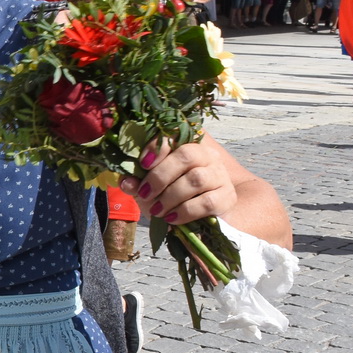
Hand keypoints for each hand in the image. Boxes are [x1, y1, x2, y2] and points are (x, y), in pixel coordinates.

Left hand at [119, 139, 237, 225]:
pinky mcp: (227, 197)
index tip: (142, 164)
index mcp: (187, 146)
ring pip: (196, 179)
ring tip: (157, 210)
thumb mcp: (150, 189)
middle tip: (145, 194)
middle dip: (160, 176)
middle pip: (187, 155)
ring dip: (171, 196)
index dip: (158, 146)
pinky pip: (206, 202)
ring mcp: (220, 176)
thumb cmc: (173, 197)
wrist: (204, 217)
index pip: (176, 134)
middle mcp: (207, 156)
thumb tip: (126, 182)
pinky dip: (185, 211)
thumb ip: (137, 183)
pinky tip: (171, 218)